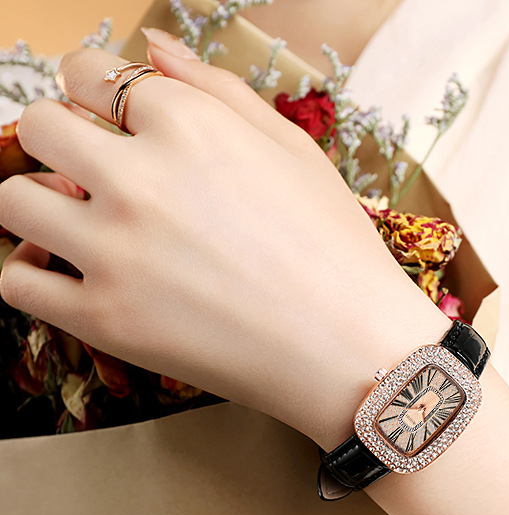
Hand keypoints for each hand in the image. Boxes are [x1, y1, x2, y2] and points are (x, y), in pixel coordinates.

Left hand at [0, 37, 448, 447]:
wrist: (352, 349)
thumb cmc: (337, 251)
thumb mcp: (296, 153)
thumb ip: (220, 89)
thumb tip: (154, 48)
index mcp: (188, 124)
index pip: (90, 74)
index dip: (97, 94)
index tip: (111, 120)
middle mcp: (139, 178)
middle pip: (41, 126)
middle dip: (62, 140)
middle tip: (94, 173)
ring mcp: (116, 251)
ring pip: (14, 199)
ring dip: (40, 202)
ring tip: (84, 224)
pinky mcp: (106, 319)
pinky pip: (19, 280)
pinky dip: (34, 272)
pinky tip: (74, 274)